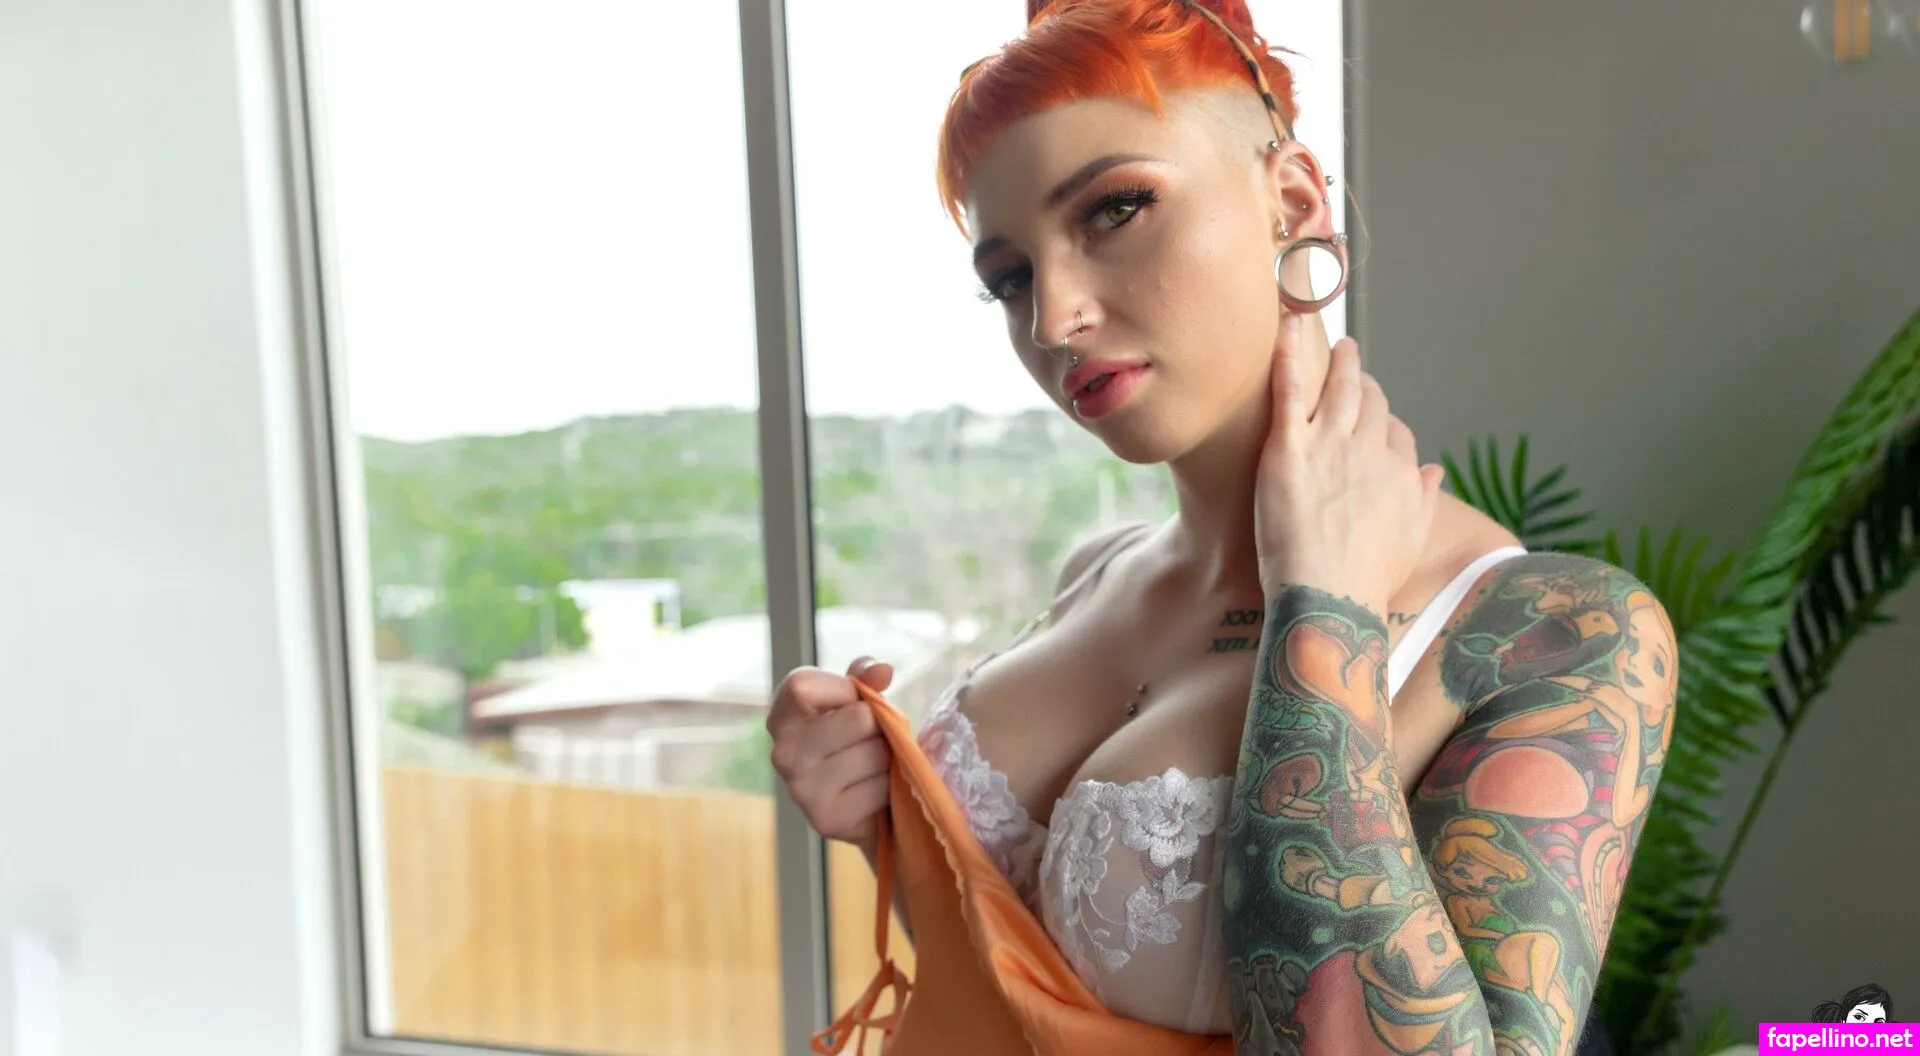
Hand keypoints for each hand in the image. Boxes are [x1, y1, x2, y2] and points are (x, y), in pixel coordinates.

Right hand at [767, 656, 894, 849]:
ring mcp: (801, 789)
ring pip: (875, 753)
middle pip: (859, 718)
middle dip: (878, 726)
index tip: (853, 702)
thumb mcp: (857, 701)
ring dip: (887, 758)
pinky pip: (881, 787)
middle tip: (870, 740)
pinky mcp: (826, 819)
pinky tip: (873, 792)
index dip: (844, 689)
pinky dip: (888, 788)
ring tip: (873, 766)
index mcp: (782, 716)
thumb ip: (865, 678)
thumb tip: (882, 670)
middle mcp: (782, 753)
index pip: (803, 686)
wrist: (864, 804)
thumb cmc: (857, 739)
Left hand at [1254, 321, 1444, 614]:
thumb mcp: (1408, 541)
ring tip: (1336, 343)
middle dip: (1362, 384)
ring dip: (1339, 361)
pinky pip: (1291, 388)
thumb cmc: (1364, 583)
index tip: (1372, 423)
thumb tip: (1434, 472)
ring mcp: (1330, 446)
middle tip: (1350, 365)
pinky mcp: (1289, 449)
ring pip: (1338, 388)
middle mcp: (1370, 451)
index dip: (1383, 426)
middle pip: (1370, 403)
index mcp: (1400, 474)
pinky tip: (1286, 323)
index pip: (1396, 434)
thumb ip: (1422, 500)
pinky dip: (1290, 352)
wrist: (1327, 600)